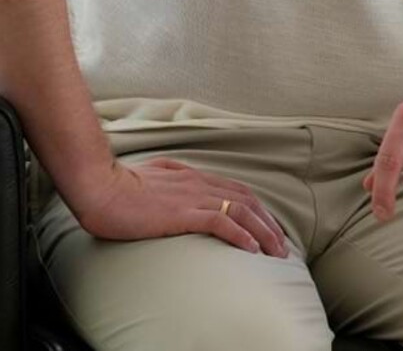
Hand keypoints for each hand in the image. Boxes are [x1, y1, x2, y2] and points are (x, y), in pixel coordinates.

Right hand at [69, 157, 289, 256]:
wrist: (99, 187)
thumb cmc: (117, 184)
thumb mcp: (153, 174)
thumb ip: (171, 176)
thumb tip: (176, 177)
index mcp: (193, 177)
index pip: (238, 191)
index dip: (258, 209)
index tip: (268, 226)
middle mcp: (200, 184)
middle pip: (248, 202)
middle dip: (269, 224)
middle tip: (281, 244)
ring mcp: (193, 197)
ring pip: (242, 212)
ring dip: (263, 233)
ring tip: (275, 252)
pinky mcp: (182, 213)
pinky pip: (221, 222)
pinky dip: (240, 235)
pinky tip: (251, 249)